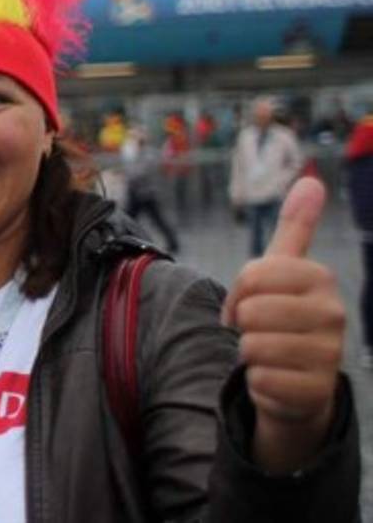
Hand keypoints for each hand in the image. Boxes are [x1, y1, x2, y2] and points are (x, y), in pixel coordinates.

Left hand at [221, 177, 344, 472]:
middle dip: (244, 324)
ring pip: (253, 346)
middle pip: (252, 311)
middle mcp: (334, 314)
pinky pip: (260, 378)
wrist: (299, 378)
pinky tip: (276, 378)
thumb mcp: (284, 270)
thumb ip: (295, 227)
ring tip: (269, 353)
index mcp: (321, 278)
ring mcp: (329, 354)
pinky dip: (258, 381)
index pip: (253, 274)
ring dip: (249, 353)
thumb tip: (311, 181)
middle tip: (258, 331)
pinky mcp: (316, 391)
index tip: (248, 301)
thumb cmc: (283, 315)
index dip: (238, 292)